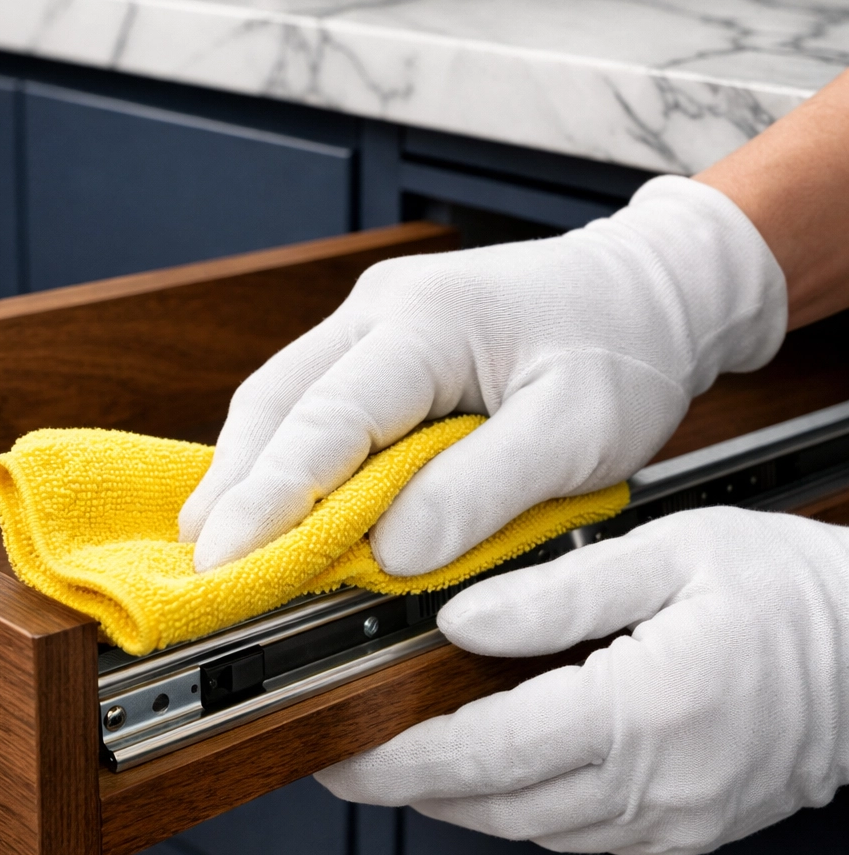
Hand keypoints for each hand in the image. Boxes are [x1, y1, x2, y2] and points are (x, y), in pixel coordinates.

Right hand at [180, 177, 785, 573]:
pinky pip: (316, 399)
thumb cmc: (623, 348)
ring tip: (225, 539)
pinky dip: (288, 455)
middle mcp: (384, 311)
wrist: (648, 291)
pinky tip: (278, 496)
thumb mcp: (578, 430)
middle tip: (204, 563)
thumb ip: (481, 489)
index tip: (227, 562)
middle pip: (277, 402)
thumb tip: (390, 551)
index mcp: (427, 322)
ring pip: (284, 399)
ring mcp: (378, 320)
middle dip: (235, 485)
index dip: (270, 498)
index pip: (325, 420)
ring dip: (251, 470)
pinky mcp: (386, 343)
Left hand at [316, 508, 848, 854]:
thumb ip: (553, 593)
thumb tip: (462, 620)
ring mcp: (668, 820)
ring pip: (524, 827)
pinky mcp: (679, 829)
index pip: (484, 754)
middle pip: (491, 805)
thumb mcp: (665, 554)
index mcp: (641, 712)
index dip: (397, 759)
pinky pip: (570, 831)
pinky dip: (516, 802)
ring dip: (458, 795)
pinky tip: (496, 762)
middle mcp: (652, 786)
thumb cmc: (786, 593)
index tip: (343, 753)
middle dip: (407, 785)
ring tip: (409, 751)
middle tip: (351, 754)